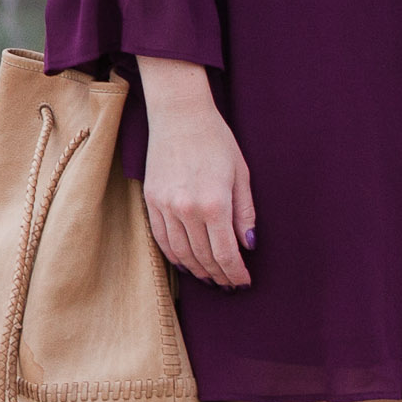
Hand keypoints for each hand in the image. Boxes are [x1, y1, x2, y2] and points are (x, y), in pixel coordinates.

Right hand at [134, 56, 255, 287]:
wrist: (179, 115)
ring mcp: (165, 206)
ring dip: (198, 270)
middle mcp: (187, 209)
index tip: (244, 282)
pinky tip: (187, 263)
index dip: (236, 273)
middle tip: (229, 285)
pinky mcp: (151, 201)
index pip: (226, 253)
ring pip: (182, 254)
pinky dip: (175, 256)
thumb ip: (245, 213)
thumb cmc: (216, 141)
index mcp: (214, 203)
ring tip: (210, 279)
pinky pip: (162, 239)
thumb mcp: (241, 174)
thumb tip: (249, 245)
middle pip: (204, 257)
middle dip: (220, 275)